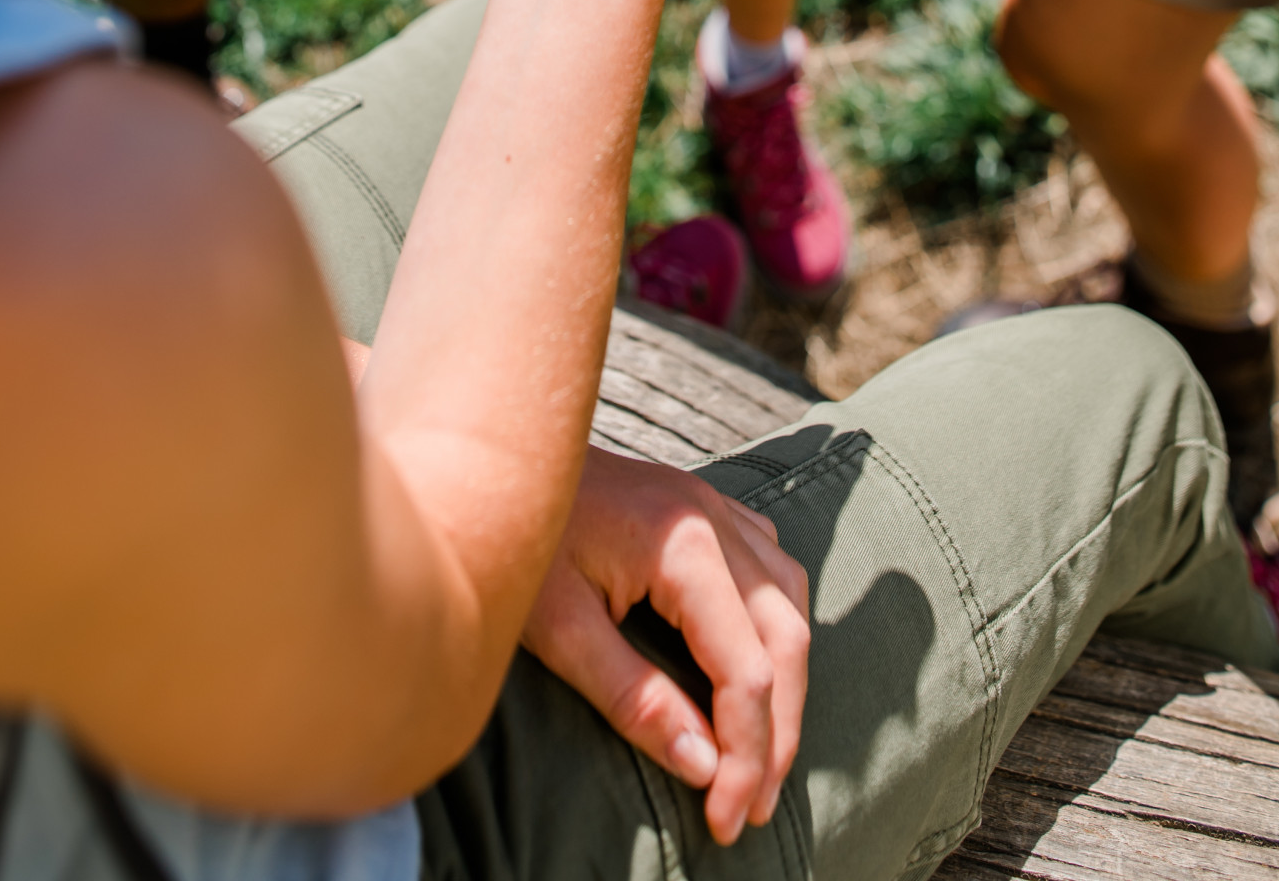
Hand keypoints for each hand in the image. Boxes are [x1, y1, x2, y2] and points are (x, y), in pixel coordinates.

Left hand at [523, 450, 810, 844]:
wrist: (490, 460)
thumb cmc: (515, 542)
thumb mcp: (558, 630)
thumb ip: (634, 698)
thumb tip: (703, 767)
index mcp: (683, 544)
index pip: (747, 670)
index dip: (747, 755)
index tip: (725, 819)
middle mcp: (712, 516)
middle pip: (785, 637)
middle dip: (780, 732)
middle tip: (753, 807)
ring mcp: (711, 502)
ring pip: (789, 599)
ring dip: (786, 680)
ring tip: (762, 752)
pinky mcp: (700, 504)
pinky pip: (769, 565)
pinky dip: (774, 625)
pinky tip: (754, 663)